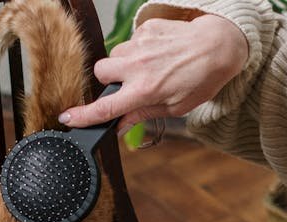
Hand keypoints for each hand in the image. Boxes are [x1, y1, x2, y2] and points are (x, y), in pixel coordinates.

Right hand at [59, 15, 248, 131]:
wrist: (218, 47)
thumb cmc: (200, 80)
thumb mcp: (174, 107)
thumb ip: (142, 114)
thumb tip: (118, 126)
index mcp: (145, 91)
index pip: (106, 107)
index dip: (84, 115)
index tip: (67, 118)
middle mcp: (138, 66)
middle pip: (99, 72)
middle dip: (108, 80)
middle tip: (127, 84)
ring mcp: (140, 44)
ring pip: (115, 55)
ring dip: (125, 64)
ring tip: (150, 67)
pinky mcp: (146, 28)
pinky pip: (131, 41)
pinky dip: (140, 49)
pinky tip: (159, 53)